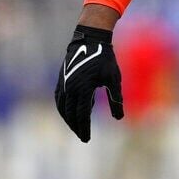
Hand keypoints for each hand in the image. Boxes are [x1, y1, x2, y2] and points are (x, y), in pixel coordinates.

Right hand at [54, 25, 123, 141]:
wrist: (89, 39)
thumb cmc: (104, 58)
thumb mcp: (114, 78)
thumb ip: (116, 98)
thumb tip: (119, 117)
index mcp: (83, 88)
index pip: (82, 115)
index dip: (84, 128)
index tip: (87, 139)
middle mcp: (70, 88)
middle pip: (70, 114)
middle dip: (76, 127)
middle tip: (83, 136)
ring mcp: (63, 84)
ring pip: (62, 108)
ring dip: (68, 120)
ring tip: (77, 127)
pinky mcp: (61, 80)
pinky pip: (59, 100)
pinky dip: (63, 109)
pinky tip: (70, 113)